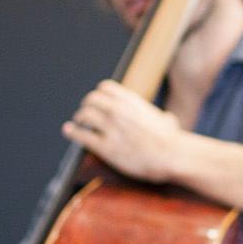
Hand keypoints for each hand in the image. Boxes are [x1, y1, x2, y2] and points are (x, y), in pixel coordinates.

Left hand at [61, 80, 188, 183]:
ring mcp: (111, 128)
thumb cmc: (173, 141)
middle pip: (91, 99)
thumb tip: (167, 119)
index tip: (97, 100)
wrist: (173, 155)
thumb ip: (160, 117)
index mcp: (132, 101)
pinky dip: (73, 132)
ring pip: (84, 115)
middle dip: (86, 106)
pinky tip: (69, 131)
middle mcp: (118, 110)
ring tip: (77, 122)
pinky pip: (82, 136)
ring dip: (79, 118)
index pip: (106, 88)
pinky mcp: (106, 147)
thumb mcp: (166, 120)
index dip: (99, 94)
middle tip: (84, 113)